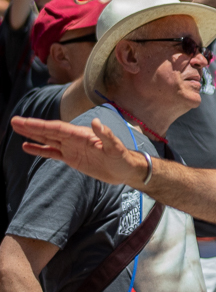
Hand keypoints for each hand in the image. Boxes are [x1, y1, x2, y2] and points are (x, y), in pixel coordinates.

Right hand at [11, 116, 144, 186]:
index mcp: (82, 135)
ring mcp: (71, 148)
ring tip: (17, 128)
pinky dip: (39, 150)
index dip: (41, 125)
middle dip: (32, 127)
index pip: (58, 129)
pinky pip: (52, 153)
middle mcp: (74, 139)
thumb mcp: (117, 148)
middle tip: (14, 121)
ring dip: (33, 135)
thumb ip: (106, 136)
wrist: (126, 170)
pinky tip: (26, 147)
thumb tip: (96, 122)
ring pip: (48, 140)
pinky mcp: (71, 158)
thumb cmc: (123, 158)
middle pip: (49, 132)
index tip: (25, 121)